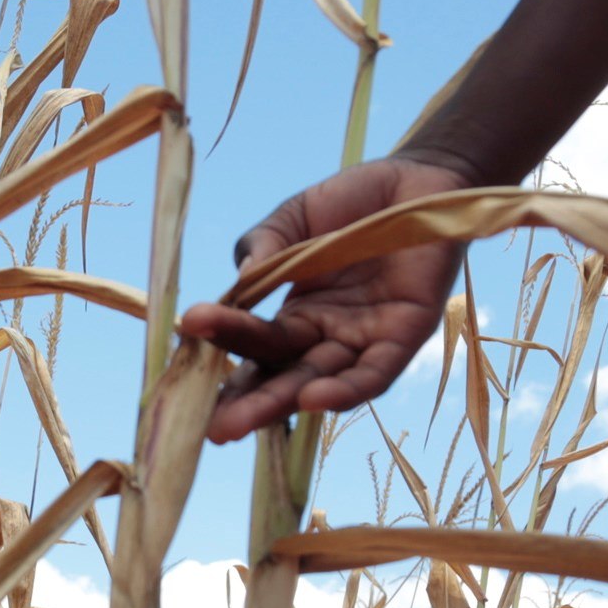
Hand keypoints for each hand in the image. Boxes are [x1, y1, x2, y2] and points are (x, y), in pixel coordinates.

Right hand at [177, 154, 476, 444]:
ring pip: (320, 382)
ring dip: (282, 403)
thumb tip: (242, 279)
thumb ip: (264, 243)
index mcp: (299, 313)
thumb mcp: (296, 217)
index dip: (224, 347)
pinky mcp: (405, 336)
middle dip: (247, 402)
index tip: (187, 345)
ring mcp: (365, 339)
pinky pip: (374, 372)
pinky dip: (345, 390)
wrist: (421, 178)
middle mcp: (329, 335)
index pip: (257, 344)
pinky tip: (311, 400)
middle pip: (283, 375)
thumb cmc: (357, 199)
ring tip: (240, 421)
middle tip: (210, 429)